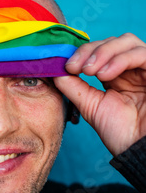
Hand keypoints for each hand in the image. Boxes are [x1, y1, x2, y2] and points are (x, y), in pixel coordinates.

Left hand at [53, 33, 145, 156]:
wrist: (138, 151)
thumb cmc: (120, 133)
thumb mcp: (90, 105)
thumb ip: (74, 86)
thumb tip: (55, 70)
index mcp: (117, 75)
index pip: (100, 50)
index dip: (83, 52)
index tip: (67, 66)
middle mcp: (132, 69)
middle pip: (113, 41)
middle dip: (90, 50)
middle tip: (75, 66)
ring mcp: (145, 69)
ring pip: (127, 42)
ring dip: (103, 52)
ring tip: (90, 72)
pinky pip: (141, 54)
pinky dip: (120, 60)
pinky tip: (105, 75)